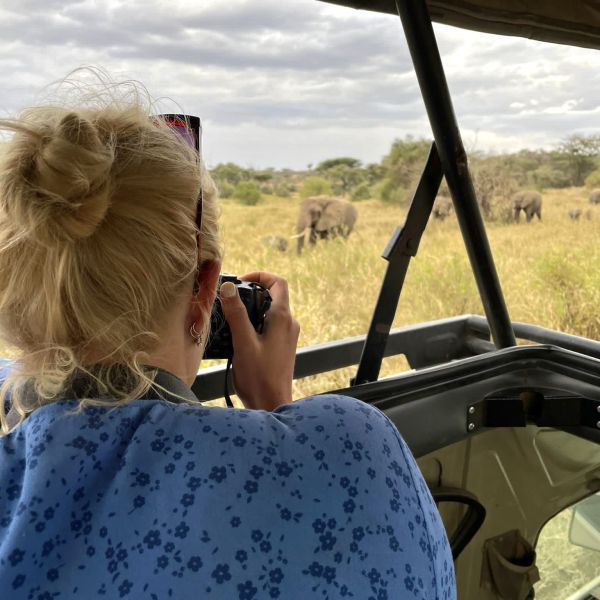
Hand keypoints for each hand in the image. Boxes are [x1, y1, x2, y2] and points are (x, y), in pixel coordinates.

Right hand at [219, 271, 299, 409]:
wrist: (271, 405)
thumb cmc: (259, 377)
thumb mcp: (243, 342)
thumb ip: (237, 314)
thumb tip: (229, 287)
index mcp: (283, 318)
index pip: (278, 283)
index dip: (260, 276)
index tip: (239, 282)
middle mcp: (289, 324)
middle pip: (272, 296)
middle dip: (250, 293)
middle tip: (229, 301)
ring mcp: (286, 336)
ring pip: (269, 312)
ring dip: (250, 310)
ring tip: (230, 319)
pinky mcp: (281, 347)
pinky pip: (268, 326)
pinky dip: (253, 324)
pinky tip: (237, 337)